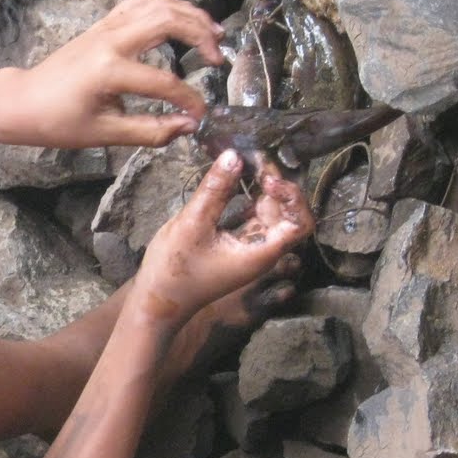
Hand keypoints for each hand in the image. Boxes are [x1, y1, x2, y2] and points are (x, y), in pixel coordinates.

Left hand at [2, 0, 225, 149]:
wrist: (24, 101)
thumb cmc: (58, 122)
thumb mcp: (104, 134)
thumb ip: (149, 131)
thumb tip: (187, 127)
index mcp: (109, 71)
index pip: (163, 82)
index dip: (188, 100)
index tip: (201, 116)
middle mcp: (110, 40)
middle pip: (167, 21)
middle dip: (200, 35)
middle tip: (218, 58)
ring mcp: (106, 27)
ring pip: (157, 4)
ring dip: (189, 14)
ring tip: (213, 33)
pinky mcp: (103, 23)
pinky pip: (140, 2)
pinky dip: (166, 5)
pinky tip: (183, 18)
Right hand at [131, 150, 314, 327]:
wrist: (156, 302)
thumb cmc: (174, 272)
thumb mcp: (192, 225)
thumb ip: (215, 190)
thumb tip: (234, 156)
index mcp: (262, 252)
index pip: (301, 223)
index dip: (292, 196)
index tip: (267, 180)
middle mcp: (262, 250)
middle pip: (287, 212)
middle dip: (275, 184)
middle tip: (252, 159)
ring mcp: (250, 246)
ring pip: (269, 211)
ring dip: (259, 187)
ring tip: (241, 163)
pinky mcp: (235, 243)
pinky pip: (251, 216)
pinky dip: (246, 196)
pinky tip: (230, 179)